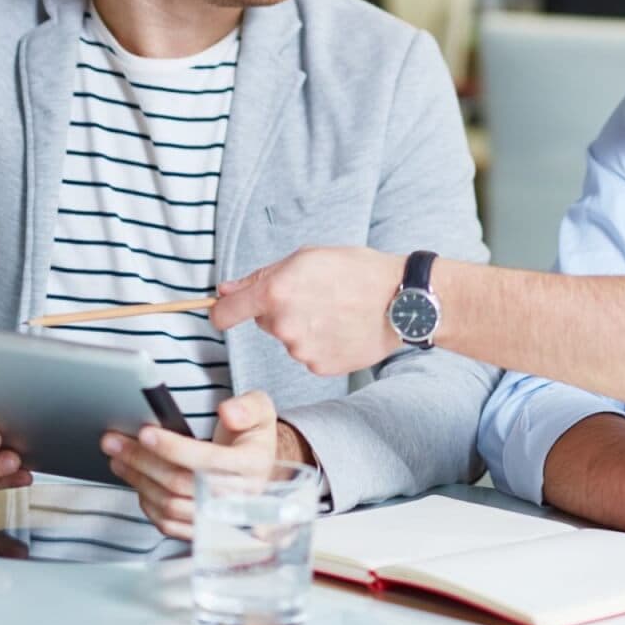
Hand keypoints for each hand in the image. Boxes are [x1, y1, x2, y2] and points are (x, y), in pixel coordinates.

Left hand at [101, 391, 283, 538]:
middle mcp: (238, 497)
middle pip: (181, 484)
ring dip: (138, 480)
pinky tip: (136, 480)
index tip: (145, 433)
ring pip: (169, 505)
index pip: (208, 461)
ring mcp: (220, 518)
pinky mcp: (203, 530)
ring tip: (117, 457)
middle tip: (114, 441)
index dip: (174, 448)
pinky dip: (146, 502)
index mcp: (253, 466)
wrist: (259, 469)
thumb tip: (228, 413)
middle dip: (142, 461)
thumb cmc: (252, 437)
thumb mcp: (261, 411)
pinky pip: (168, 524)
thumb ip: (248, 407)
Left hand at [212, 247, 404, 376]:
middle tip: (316, 297)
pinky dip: (321, 344)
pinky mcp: (320, 366)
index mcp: (275, 293)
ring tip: (336, 312)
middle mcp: (284, 325)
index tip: (225, 312)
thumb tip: (226, 290)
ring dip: (304, 328)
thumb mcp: (307, 257)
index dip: (222, 311)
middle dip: (281, 311)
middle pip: (265, 323)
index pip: (225, 313)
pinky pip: (309, 355)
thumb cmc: (357, 271)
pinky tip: (343, 330)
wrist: (402, 301)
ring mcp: (302, 350)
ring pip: (289, 339)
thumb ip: (261, 276)